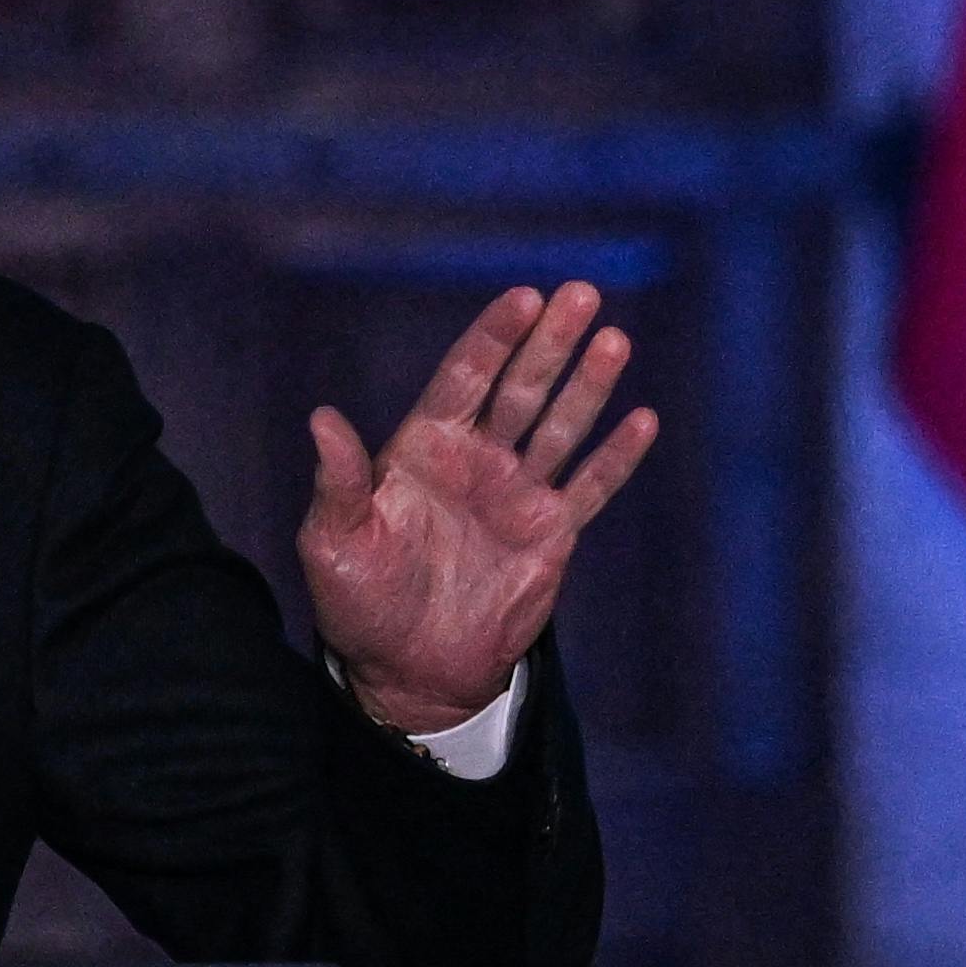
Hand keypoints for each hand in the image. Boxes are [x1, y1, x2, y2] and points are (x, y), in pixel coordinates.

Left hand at [298, 283, 657, 734]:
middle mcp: (474, 460)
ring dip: (588, 385)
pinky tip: (643, 419)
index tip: (523, 298)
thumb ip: (339, 482)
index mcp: (422, 449)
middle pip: (519, 388)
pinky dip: (616, 456)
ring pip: (560, 426)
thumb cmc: (360, 605)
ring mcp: (516, 494)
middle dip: (549, 342)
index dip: (493, 337)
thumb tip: (321, 419)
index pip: (463, 378)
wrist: (409, 674)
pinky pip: (590, 487)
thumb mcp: (334, 544)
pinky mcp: (550, 534)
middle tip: (581, 292)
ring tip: (613, 340)